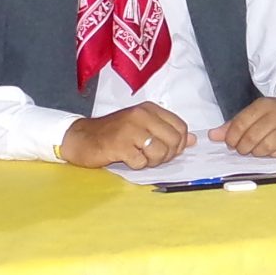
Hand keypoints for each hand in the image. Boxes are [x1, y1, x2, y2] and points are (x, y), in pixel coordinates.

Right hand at [60, 102, 195, 168]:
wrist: (81, 138)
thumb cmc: (113, 134)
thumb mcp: (141, 127)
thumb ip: (166, 131)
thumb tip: (194, 140)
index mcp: (149, 109)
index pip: (181, 127)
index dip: (179, 144)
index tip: (167, 150)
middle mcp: (141, 115)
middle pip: (174, 140)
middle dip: (167, 155)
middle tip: (152, 157)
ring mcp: (130, 129)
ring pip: (160, 152)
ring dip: (152, 162)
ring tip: (139, 157)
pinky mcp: (119, 145)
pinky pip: (141, 162)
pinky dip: (137, 165)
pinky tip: (126, 159)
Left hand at [211, 95, 275, 157]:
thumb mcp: (256, 112)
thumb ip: (234, 124)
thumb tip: (213, 136)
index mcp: (265, 104)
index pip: (241, 123)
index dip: (231, 137)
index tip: (230, 143)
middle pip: (252, 137)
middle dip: (242, 148)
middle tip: (242, 149)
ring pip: (265, 147)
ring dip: (256, 153)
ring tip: (256, 150)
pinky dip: (271, 155)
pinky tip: (270, 151)